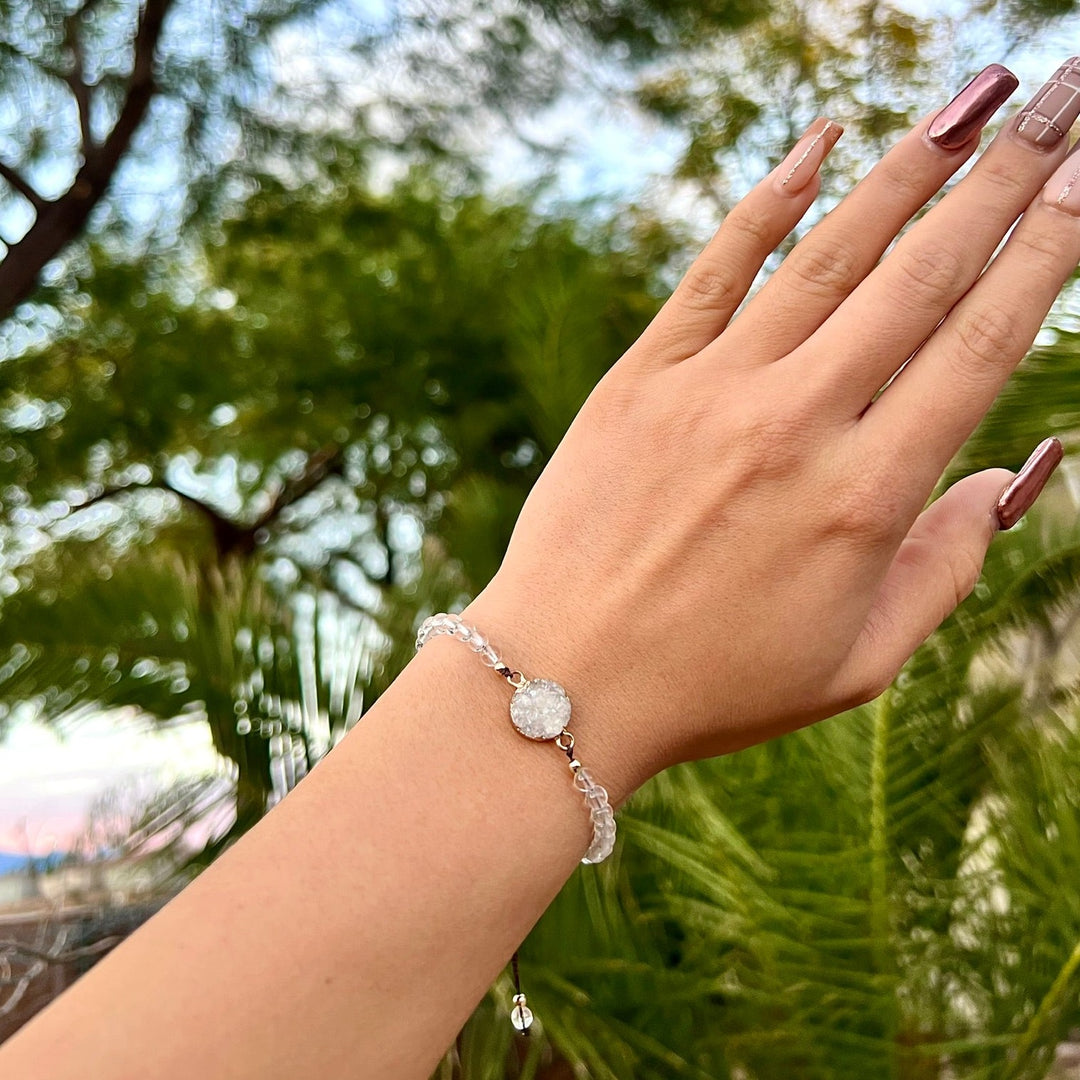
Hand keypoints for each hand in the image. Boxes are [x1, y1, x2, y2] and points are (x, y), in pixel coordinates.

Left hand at [465, 60, 1075, 802]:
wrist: (565, 680)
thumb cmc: (717, 685)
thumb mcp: (859, 662)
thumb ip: (944, 567)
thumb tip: (1010, 472)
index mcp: (866, 498)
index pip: (978, 347)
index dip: (1044, 253)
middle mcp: (797, 425)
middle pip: (922, 277)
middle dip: (1004, 180)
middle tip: (1063, 99)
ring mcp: (713, 392)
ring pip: (830, 256)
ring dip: (910, 169)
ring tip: (977, 97)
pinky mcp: (640, 380)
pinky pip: (717, 269)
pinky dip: (770, 199)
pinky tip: (821, 139)